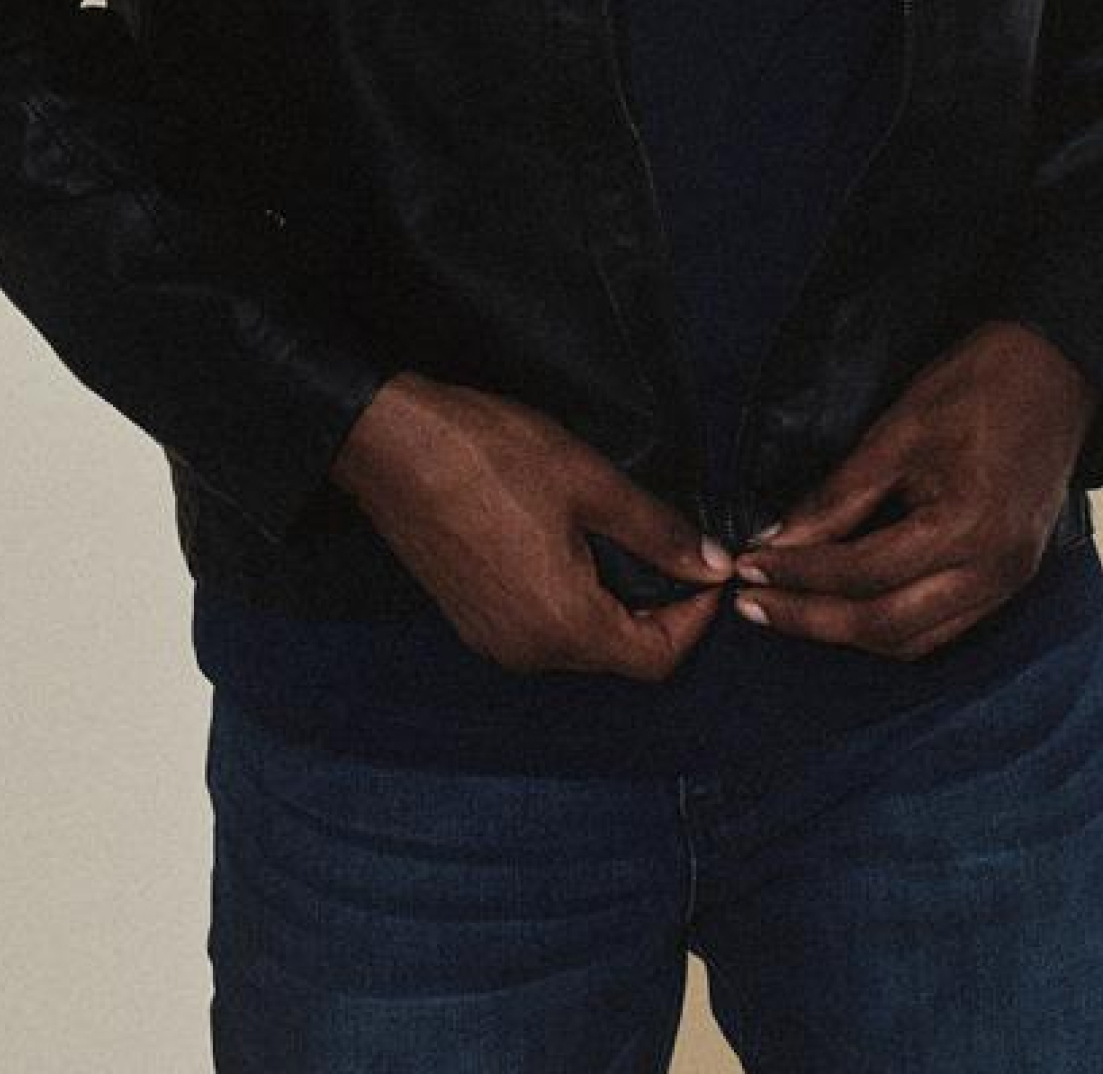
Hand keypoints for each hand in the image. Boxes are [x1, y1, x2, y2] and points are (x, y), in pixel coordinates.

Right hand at [330, 370, 734, 679]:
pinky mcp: (470, 620)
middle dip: (657, 612)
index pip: (656, 658)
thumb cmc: (488, 455)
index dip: (695, 619)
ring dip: (612, 607)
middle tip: (675, 552)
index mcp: (564, 624)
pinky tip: (570, 550)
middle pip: (617, 655)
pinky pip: (540, 630)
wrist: (391, 444)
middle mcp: (529, 651)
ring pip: (579, 644)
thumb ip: (656, 532)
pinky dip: (571, 604)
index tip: (708, 570)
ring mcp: (494, 640)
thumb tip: (712, 565)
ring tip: (622, 545)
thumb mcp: (588, 481)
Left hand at [724, 321, 1099, 659]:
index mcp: (968, 528)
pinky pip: (942, 628)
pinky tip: (846, 607)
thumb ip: (839, 496)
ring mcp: (1009, 582)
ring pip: (915, 640)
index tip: (747, 567)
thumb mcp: (897, 430)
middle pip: (887, 626)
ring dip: (848, 633)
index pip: (863, 573)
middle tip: (751, 605)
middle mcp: (994, 571)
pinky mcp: (1011, 580)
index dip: (798, 575)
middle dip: (812, 620)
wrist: (1057, 371)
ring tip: (788, 610)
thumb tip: (779, 541)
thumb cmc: (977, 386)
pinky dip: (889, 626)